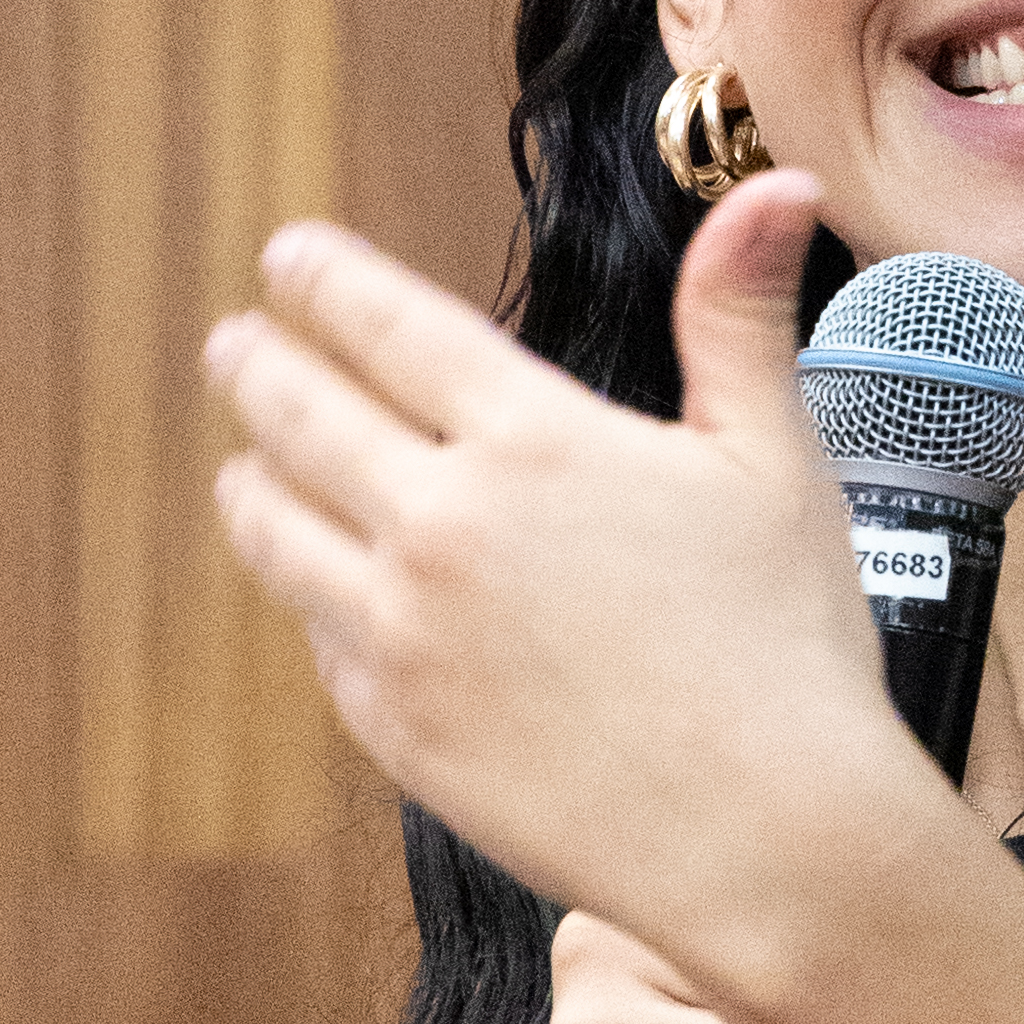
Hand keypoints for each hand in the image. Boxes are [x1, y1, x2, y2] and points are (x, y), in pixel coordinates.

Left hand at [202, 174, 936, 1004]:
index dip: (325, 281)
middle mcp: (444, 526)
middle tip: (235, 341)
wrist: (766, 838)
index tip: (286, 255)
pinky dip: (305, 597)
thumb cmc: (787, 645)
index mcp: (533, 441)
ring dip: (253, 481)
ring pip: (280, 532)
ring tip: (245, 465)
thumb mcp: (773, 458)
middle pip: (304, 417)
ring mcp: (404, 634)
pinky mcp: (393, 729)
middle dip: (260, 365)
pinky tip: (317, 588)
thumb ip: (739, 316)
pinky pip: (319, 639)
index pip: (389, 327)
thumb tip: (779, 185)